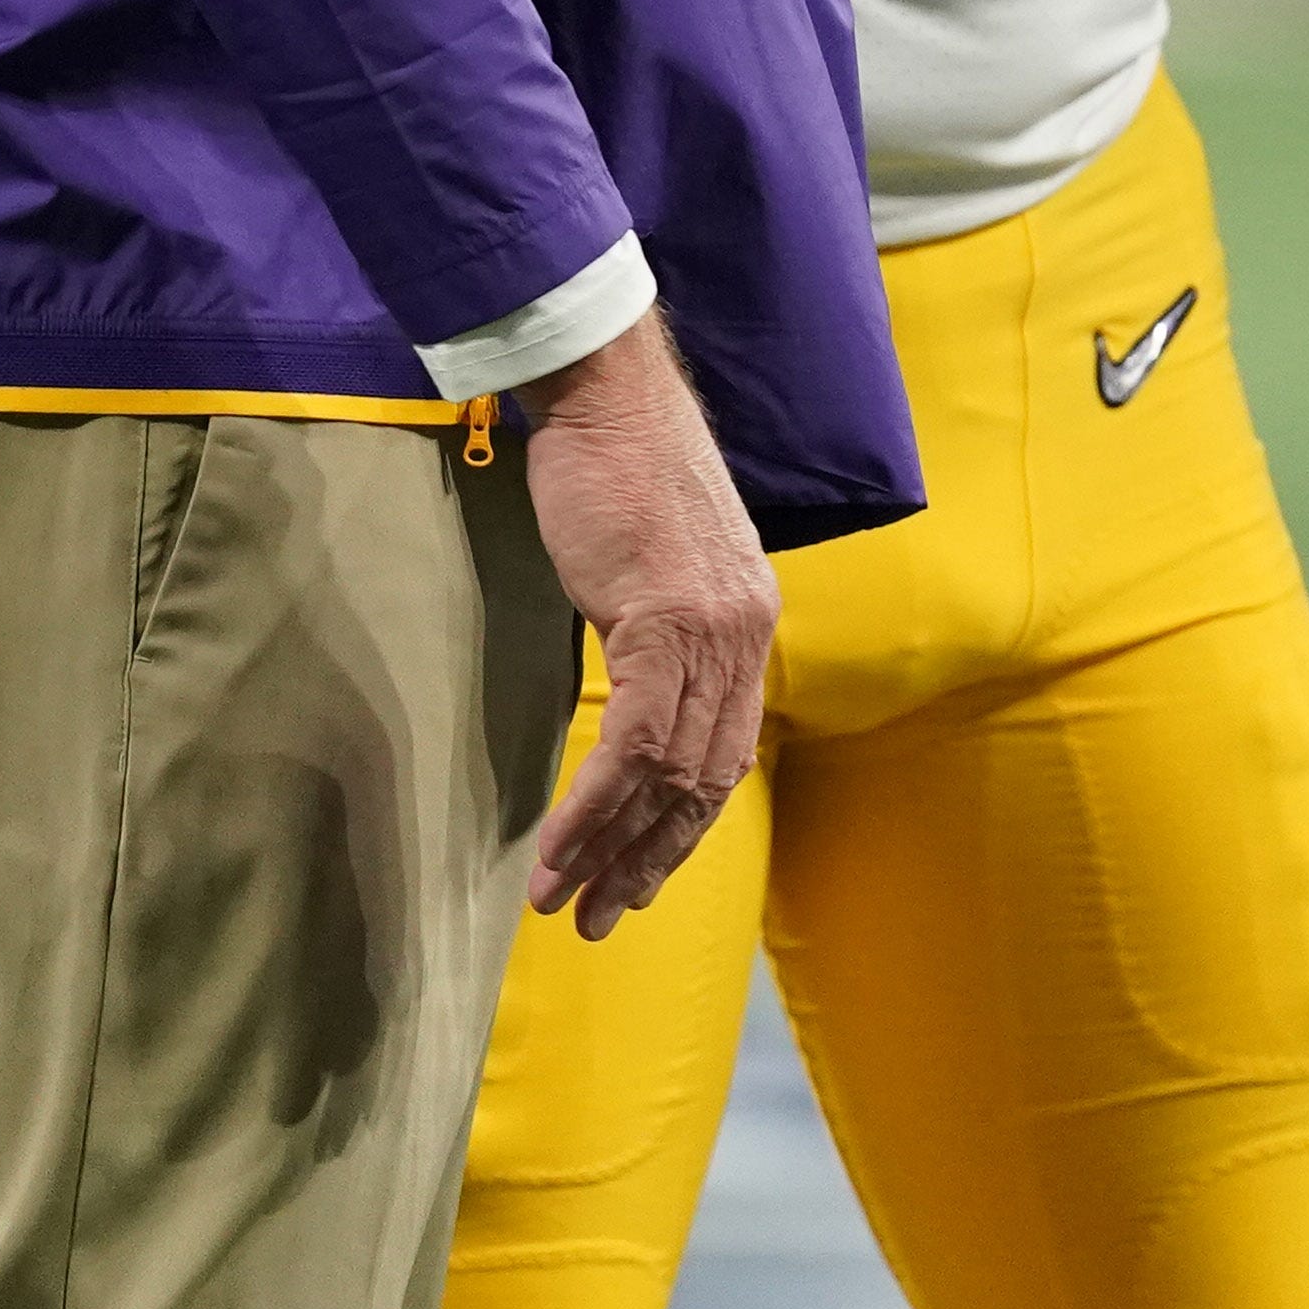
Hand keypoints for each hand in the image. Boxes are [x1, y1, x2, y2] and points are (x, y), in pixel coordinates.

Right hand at [513, 314, 778, 940]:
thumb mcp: (660, 558)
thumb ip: (665, 626)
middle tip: (601, 917)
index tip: (638, 875)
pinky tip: (559, 849)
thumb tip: (640, 689)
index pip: (728, 753)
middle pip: (705, 781)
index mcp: (749, 622)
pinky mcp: (661, 623)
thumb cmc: (617, 463)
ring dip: (610, 850)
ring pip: (666, 775)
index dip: (682, 826)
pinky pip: (632, 745)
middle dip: (650, 860)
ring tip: (563, 901)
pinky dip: (592, 808)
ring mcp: (711, 630)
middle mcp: (745, 634)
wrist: (606, 391)